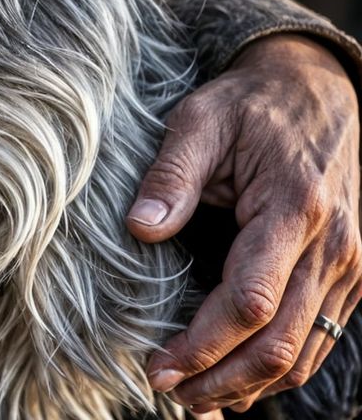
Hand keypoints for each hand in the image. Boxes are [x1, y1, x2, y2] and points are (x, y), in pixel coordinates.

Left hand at [125, 35, 361, 414]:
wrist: (318, 92)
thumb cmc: (252, 105)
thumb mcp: (201, 119)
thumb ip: (171, 175)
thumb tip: (140, 229)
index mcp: (294, 209)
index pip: (251, 299)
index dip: (204, 342)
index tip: (159, 363)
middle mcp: (334, 249)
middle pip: (281, 343)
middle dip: (222, 377)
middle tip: (166, 390)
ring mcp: (350, 268)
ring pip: (305, 352)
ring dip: (250, 384)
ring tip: (195, 396)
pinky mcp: (348, 276)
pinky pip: (319, 338)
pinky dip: (280, 368)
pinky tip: (238, 379)